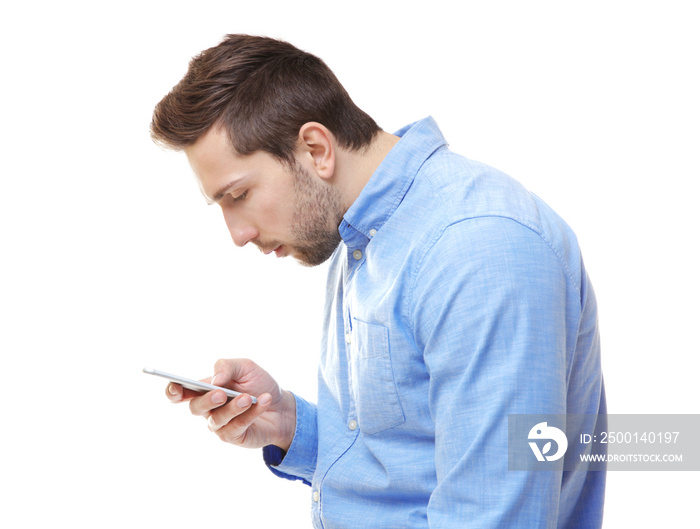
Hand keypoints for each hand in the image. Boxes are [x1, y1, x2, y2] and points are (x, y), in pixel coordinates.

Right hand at [165, 358, 295, 450]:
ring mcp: (220, 424)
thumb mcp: (245, 367)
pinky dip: (252, 412)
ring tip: (249, 398)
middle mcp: (209, 409)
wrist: (282, 406)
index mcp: (206, 389)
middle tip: (221, 393)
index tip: (175, 387)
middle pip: (195, 407)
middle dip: (206, 400)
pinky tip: (263, 401)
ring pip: (217, 418)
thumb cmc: (259, 384)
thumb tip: (215, 380)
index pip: (181, 393)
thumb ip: (226, 366)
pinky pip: (238, 426)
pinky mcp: (234, 436)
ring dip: (233, 407)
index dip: (173, 391)